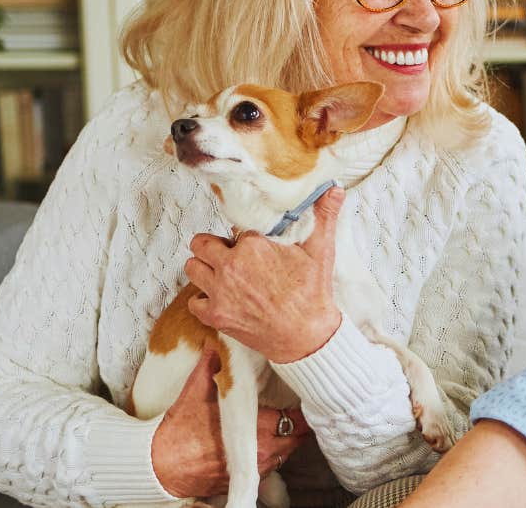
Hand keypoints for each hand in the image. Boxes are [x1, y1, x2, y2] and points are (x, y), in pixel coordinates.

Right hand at [151, 350, 311, 497]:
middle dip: (297, 424)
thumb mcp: (195, 392)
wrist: (159, 467)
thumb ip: (210, 365)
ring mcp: (254, 469)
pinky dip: (272, 457)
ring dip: (287, 440)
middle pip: (296, 438)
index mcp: (257, 428)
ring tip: (283, 426)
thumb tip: (216, 343)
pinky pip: (270, 469)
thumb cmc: (178, 431)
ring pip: (286, 454)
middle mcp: (262, 452)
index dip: (300, 408)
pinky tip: (265, 444)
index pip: (295, 418)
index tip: (299, 397)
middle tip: (295, 410)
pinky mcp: (245, 480)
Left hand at [185, 186, 344, 362]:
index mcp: (253, 246)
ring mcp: (220, 292)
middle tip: (229, 256)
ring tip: (223, 275)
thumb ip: (323, 217)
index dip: (242, 236)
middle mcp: (231, 266)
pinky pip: (194, 301)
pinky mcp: (215, 315)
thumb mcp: (321, 251)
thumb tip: (334, 189)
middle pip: (201, 243)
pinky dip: (204, 300)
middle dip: (212, 247)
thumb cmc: (313, 293)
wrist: (307, 336)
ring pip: (191, 267)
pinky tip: (223, 298)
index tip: (252, 245)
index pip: (233, 229)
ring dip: (204, 269)